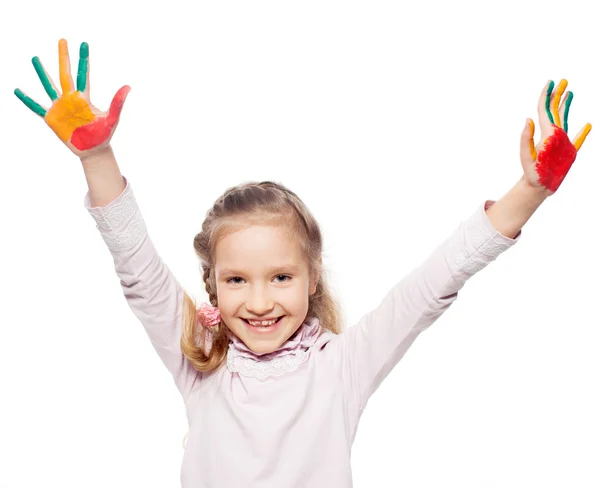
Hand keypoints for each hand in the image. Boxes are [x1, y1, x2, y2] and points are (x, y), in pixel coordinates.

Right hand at [14, 39, 129, 157]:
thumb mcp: (111, 119)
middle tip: (62, 40)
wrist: (93, 151)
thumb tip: (128, 86)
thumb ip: (117, 103)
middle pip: (65, 74)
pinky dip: (27, 100)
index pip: (83, 75)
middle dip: (64, 58)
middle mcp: (70, 99)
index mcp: (84, 98)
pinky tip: (18, 91)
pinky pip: (36, 108)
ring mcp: (60, 107)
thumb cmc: (104, 135)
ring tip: (35, 59)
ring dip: (42, 73)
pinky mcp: (51, 118)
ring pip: (49, 86)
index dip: (83, 60)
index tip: (84, 44)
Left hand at [520, 79, 590, 194]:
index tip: (550, 82)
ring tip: (570, 93)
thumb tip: (528, 119)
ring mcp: (562, 142)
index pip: (544, 110)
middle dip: (558, 95)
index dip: (546, 95)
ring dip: (567, 106)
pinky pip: (578, 139)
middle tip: (562, 81)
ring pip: (565, 119)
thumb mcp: (526, 155)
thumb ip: (526, 138)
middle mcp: (553, 135)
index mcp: (545, 133)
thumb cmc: (531, 173)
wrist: (537, 187)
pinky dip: (583, 132)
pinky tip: (587, 124)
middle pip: (555, 111)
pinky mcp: (569, 152)